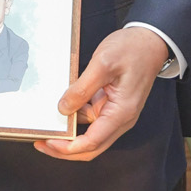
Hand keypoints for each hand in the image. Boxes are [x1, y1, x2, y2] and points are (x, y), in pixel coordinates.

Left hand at [36, 26, 167, 161]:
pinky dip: (75, 117)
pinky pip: (90, 118)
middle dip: (64, 149)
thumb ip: (82, 88)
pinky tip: (61, 108)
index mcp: (121, 113)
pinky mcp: (110, 106)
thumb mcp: (102, 64)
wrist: (149, 41)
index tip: (47, 142)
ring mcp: (116, 113)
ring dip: (69, 133)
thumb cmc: (132, 50)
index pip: (92, 142)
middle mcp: (121, 119)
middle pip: (91, 146)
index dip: (67, 148)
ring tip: (46, 124)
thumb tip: (63, 108)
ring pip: (89, 133)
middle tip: (40, 143)